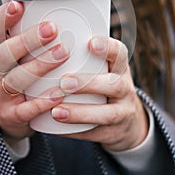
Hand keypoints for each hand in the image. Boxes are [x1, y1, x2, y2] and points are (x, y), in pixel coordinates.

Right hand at [0, 1, 68, 141]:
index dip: (2, 18)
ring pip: (16, 78)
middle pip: (5, 53)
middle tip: (52, 28)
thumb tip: (55, 7)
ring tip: (63, 53)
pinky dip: (43, 100)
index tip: (17, 4)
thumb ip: (27, 36)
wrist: (8, 117)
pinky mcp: (12, 116)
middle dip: (28, 40)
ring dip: (40, 65)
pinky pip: (26, 109)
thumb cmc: (18, 77)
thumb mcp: (15, 57)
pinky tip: (60, 92)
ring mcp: (1, 95)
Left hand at [51, 37, 148, 151]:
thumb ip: (85, 58)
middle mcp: (125, 89)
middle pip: (114, 85)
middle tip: (64, 82)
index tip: (90, 43)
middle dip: (88, 83)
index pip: (120, 54)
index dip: (108, 47)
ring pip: (107, 114)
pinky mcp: (114, 133)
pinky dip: (74, 131)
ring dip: (80, 112)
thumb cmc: (104, 86)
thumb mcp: (104, 70)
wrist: (126, 122)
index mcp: (120, 69)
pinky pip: (94, 134)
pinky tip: (55, 127)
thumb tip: (48, 40)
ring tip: (56, 111)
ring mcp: (123, 112)